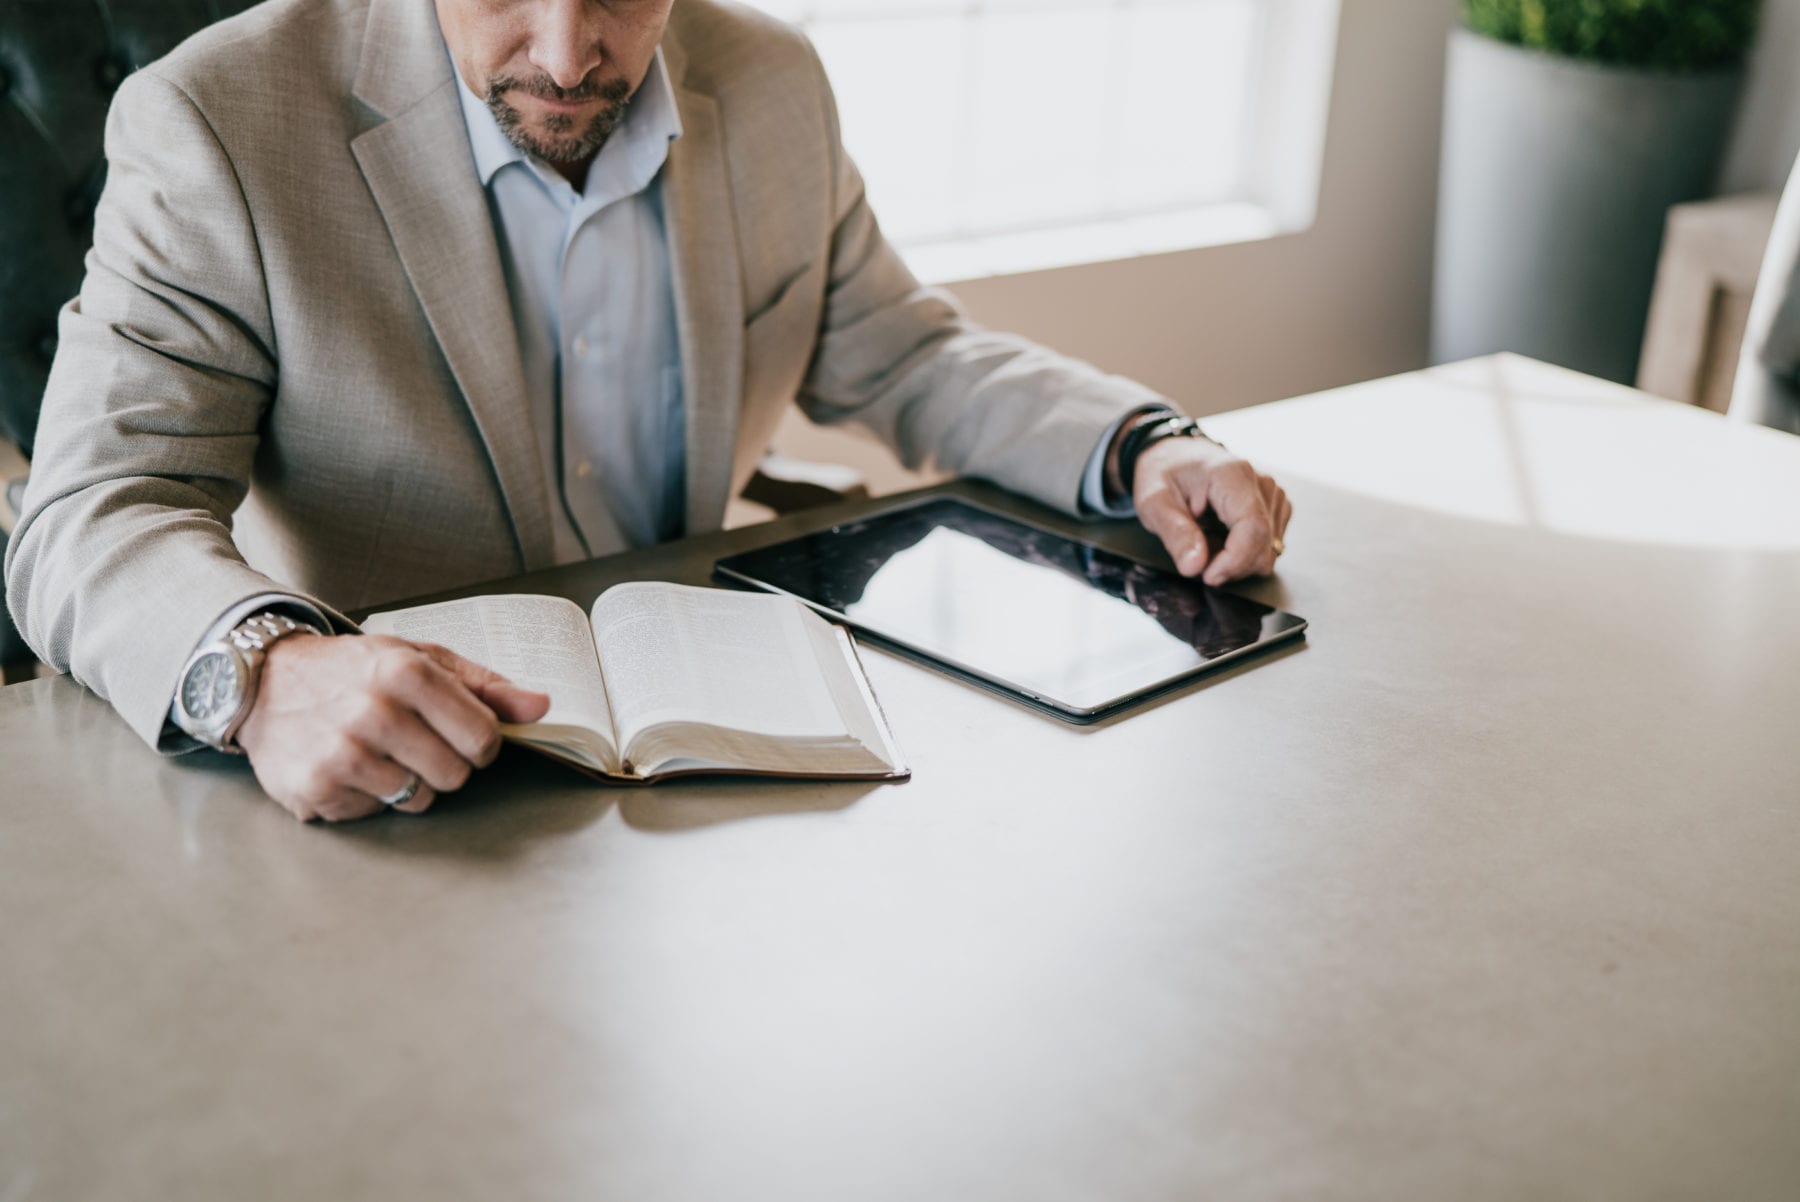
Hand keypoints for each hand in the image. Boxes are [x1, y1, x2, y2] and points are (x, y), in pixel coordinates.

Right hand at [235, 634, 549, 822]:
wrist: (264, 682)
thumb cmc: (353, 671)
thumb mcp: (420, 659)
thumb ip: (485, 686)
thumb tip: (541, 707)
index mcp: (406, 672)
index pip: (484, 737)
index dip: (482, 743)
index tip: (465, 736)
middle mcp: (374, 712)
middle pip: (456, 775)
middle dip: (444, 764)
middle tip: (414, 742)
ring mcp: (343, 754)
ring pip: (418, 799)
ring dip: (407, 782)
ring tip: (378, 751)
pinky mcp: (317, 788)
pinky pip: (375, 812)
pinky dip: (368, 796)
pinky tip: (347, 766)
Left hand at [1131, 437, 1290, 584]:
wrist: (1174, 454)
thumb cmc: (1163, 474)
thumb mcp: (1154, 502)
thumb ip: (1175, 534)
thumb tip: (1194, 567)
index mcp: (1233, 475)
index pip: (1254, 529)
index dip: (1234, 562)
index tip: (1207, 575)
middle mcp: (1262, 482)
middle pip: (1264, 546)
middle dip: (1231, 565)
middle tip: (1196, 556)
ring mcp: (1272, 494)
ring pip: (1268, 550)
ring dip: (1235, 559)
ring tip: (1205, 539)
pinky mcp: (1275, 505)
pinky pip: (1268, 544)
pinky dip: (1243, 551)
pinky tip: (1220, 537)